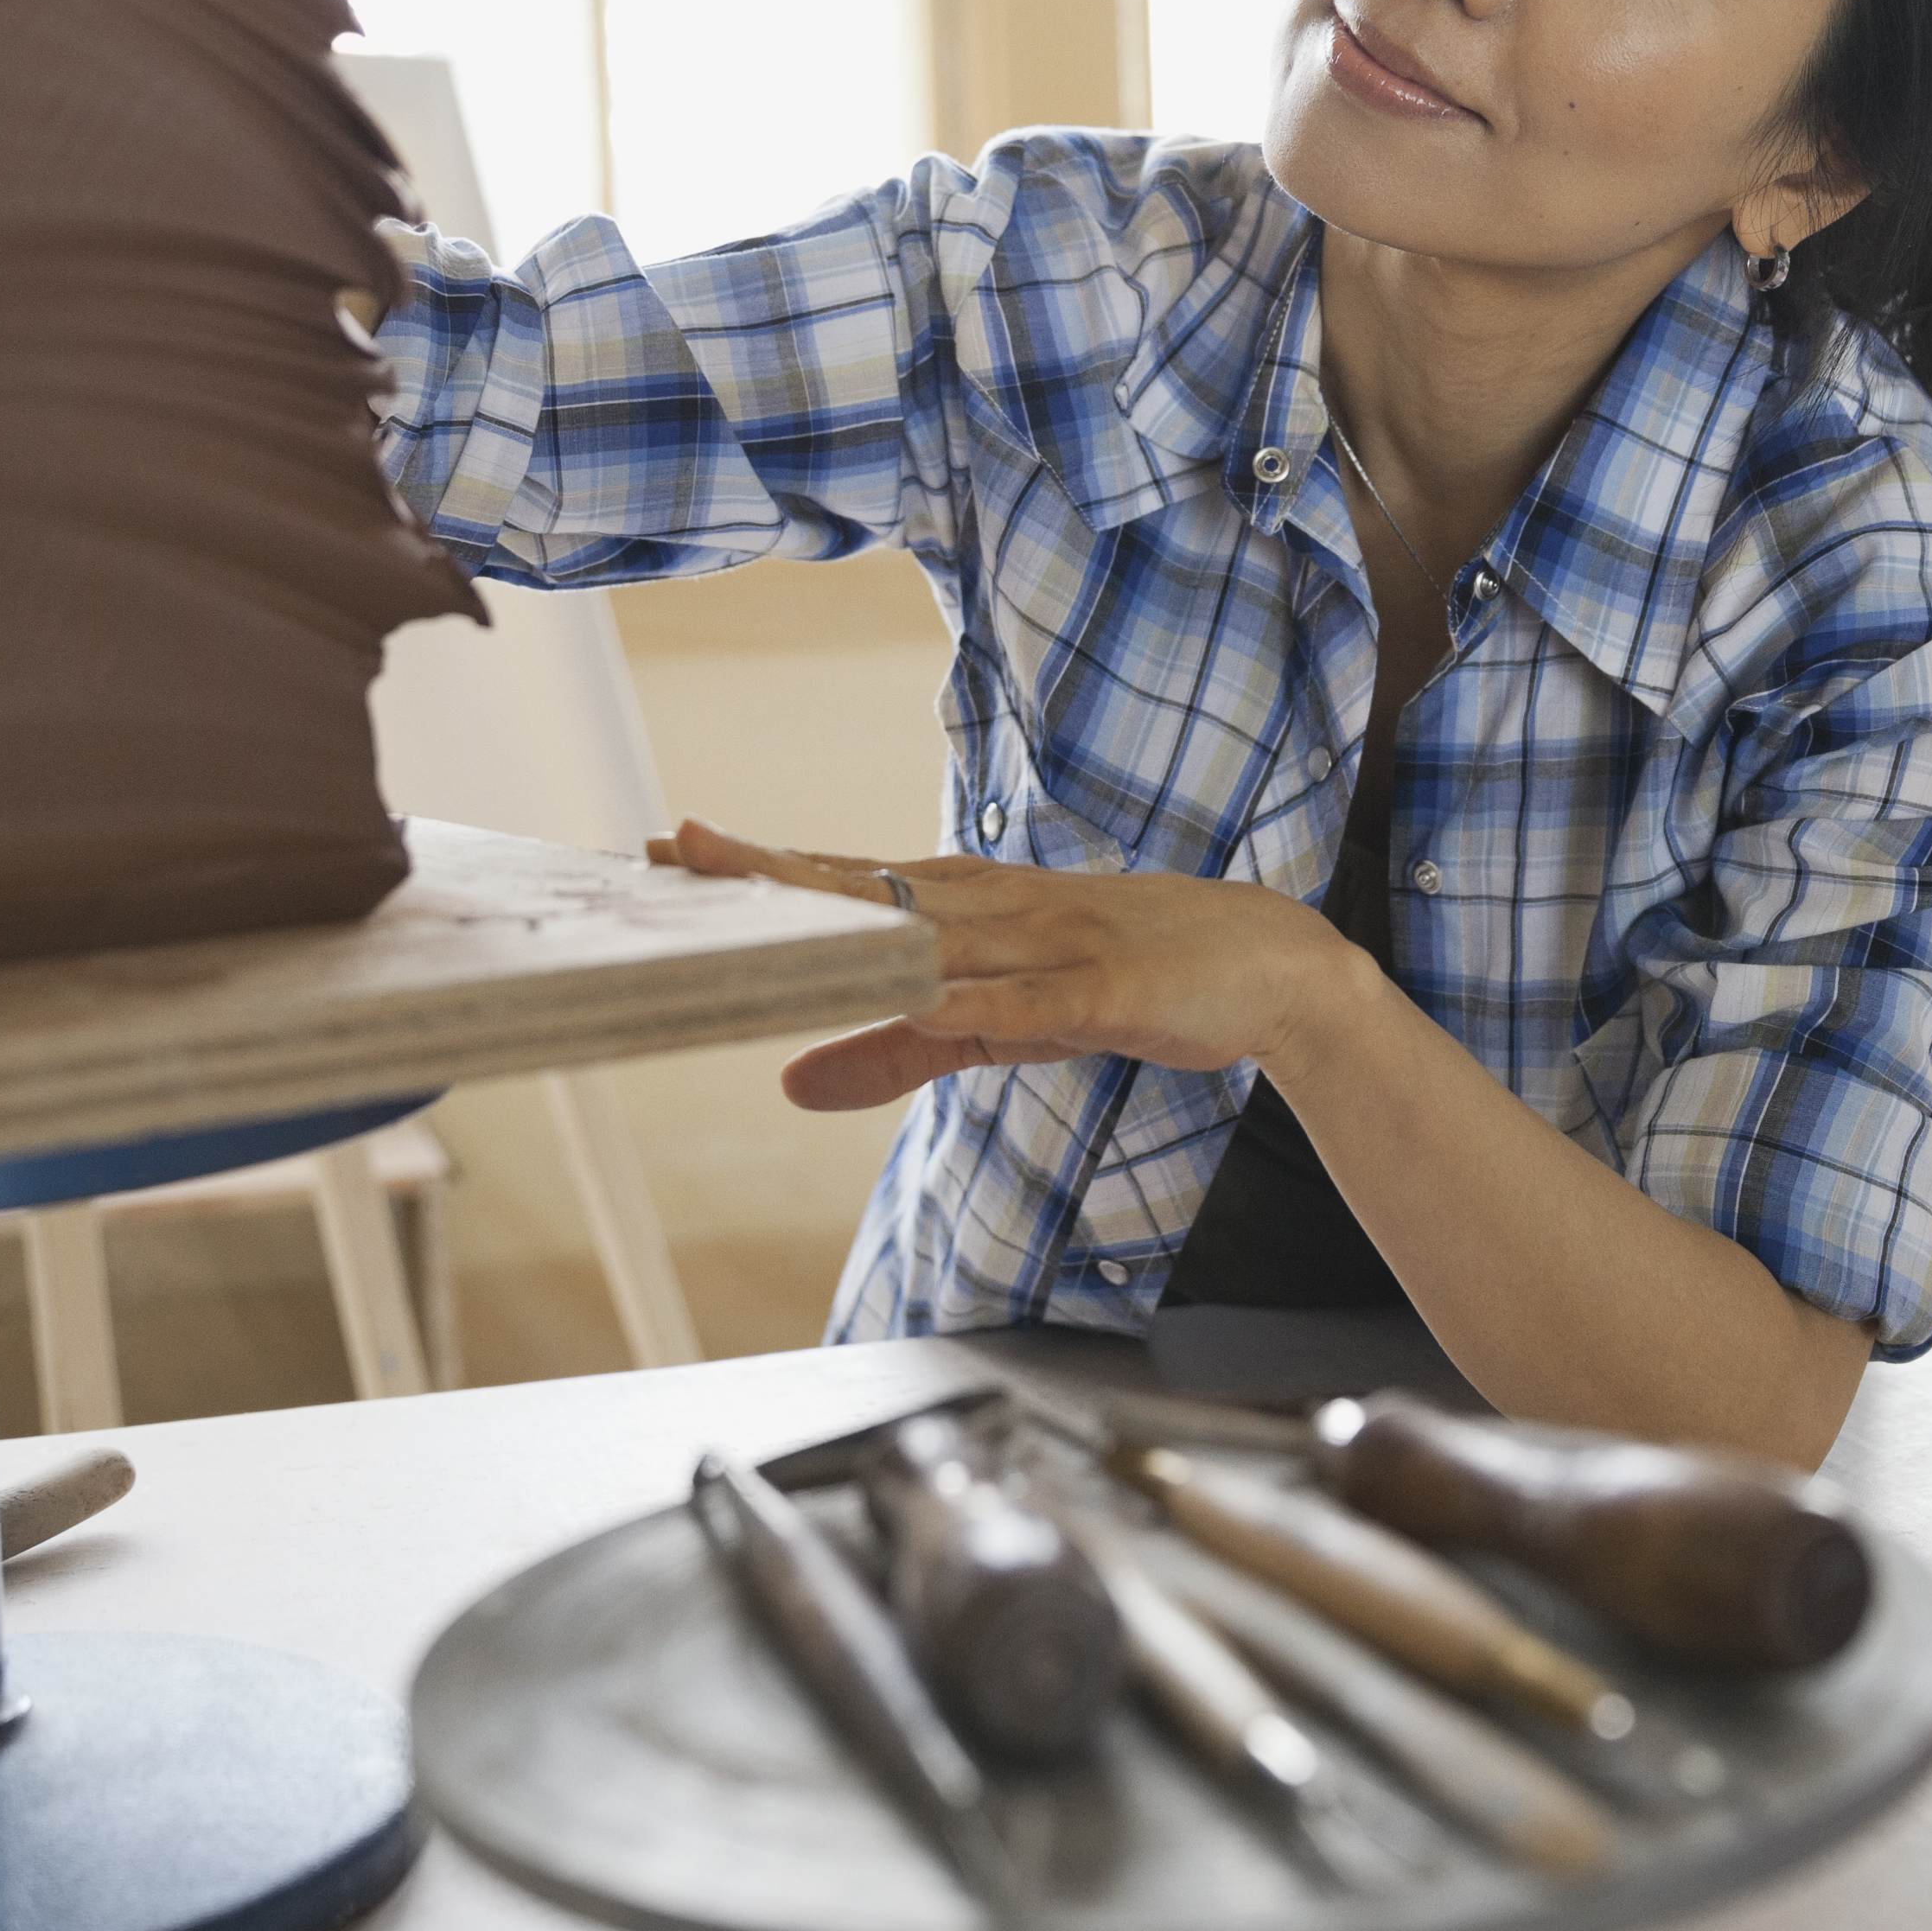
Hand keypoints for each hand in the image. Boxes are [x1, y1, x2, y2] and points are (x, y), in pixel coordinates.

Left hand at [652, 819, 1374, 1112]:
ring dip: (856, 924)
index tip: (666, 848)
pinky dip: (977, 1001)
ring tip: (773, 916)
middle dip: (772, 871)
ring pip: (936, 934)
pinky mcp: (1104, 990)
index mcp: (964, 908)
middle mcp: (995, 909)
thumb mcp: (996, 1023)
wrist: (1265, 963)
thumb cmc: (1121, 977)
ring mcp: (1050, 944)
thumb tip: (787, 1084)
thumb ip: (891, 1054)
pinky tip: (926, 1005)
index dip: (756, 870)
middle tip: (678, 846)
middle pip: (867, 887)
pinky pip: (1028, 1000)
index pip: (841, 881)